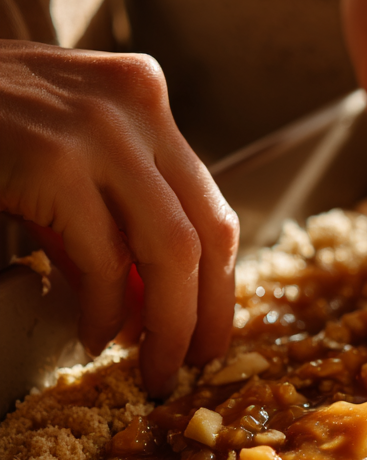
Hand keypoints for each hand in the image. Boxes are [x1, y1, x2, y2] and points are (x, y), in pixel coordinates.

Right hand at [0, 41, 238, 394]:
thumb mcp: (57, 160)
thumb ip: (108, 216)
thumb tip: (149, 303)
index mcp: (140, 96)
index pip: (209, 202)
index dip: (218, 281)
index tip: (210, 331)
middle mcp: (133, 104)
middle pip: (207, 228)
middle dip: (207, 311)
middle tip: (191, 362)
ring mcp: (98, 129)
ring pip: (172, 249)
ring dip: (168, 322)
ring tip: (152, 364)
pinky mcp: (55, 160)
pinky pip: (104, 259)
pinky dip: (104, 310)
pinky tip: (93, 334)